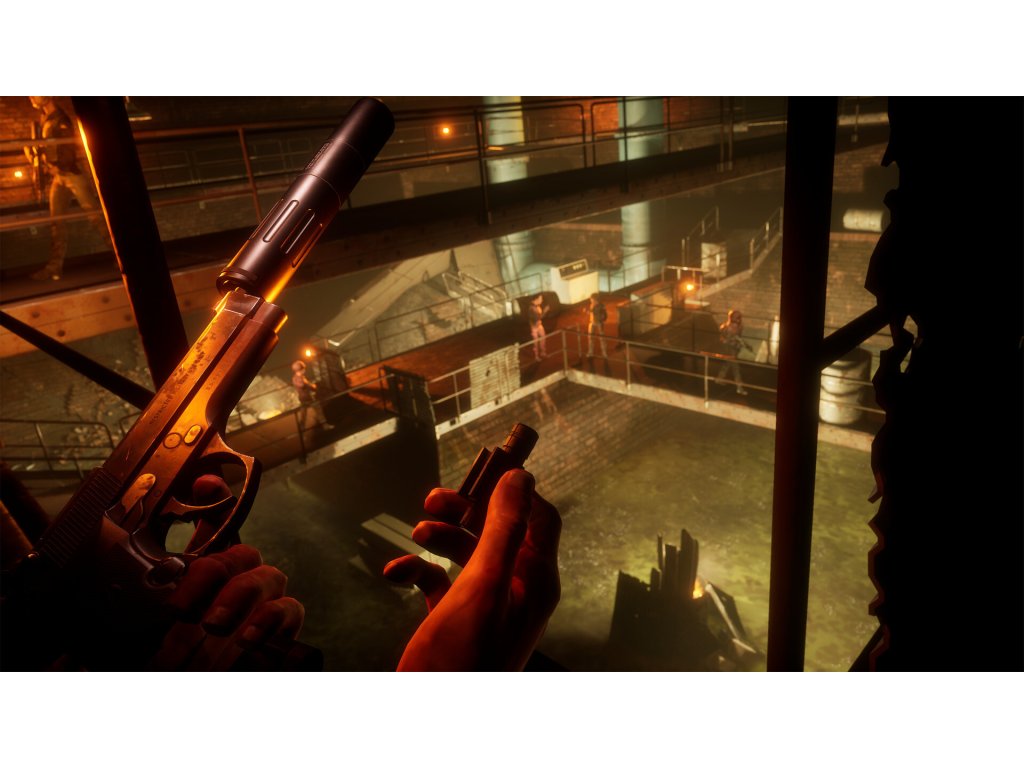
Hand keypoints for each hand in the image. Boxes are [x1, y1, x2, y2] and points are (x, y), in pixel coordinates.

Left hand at [147, 476, 304, 670]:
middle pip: (241, 552)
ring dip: (240, 595)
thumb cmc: (173, 661)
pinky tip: (248, 635)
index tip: (205, 484)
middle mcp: (237, 581)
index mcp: (204, 574)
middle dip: (215, 573)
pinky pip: (290, 609)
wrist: (195, 689)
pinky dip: (272, 618)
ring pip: (268, 576)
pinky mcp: (284, 629)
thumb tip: (94, 620)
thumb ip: (137, 614)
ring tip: (214, 625)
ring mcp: (264, 603)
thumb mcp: (145, 634)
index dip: (215, 497)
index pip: (215, 525)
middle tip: (184, 609)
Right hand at [383, 470, 560, 670]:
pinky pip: (440, 580)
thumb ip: (502, 530)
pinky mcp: (456, 618)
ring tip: (416, 533)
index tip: (481, 470)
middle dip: (466, 511)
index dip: (513, 491)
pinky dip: (419, 569)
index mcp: (534, 580)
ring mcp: (486, 605)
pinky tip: (398, 572)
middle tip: (434, 500)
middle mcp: (515, 589)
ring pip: (467, 551)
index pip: (539, 517)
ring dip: (440, 537)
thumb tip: (520, 479)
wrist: (432, 718)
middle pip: (498, 529)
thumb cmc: (461, 662)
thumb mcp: (482, 586)